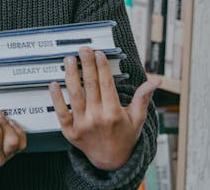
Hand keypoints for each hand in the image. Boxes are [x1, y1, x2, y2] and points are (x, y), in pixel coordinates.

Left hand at [50, 47, 160, 170]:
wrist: (111, 161)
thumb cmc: (124, 137)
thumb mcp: (137, 119)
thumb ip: (142, 97)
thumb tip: (156, 80)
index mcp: (114, 114)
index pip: (106, 85)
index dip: (102, 68)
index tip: (99, 54)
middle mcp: (97, 118)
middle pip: (90, 86)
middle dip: (86, 65)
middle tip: (83, 49)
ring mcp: (82, 125)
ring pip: (74, 95)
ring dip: (71, 75)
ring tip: (69, 59)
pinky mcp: (69, 131)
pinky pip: (61, 111)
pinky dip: (56, 97)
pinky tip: (53, 83)